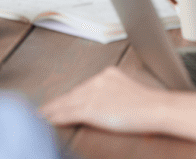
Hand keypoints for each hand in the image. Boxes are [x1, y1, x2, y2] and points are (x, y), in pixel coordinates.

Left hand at [40, 67, 164, 131]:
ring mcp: (94, 93)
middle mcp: (99, 80)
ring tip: (40, 118)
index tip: (57, 103)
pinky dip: (56, 118)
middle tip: (41, 111)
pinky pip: (69, 114)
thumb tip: (103, 104)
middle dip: (56, 104)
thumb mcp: (128, 92)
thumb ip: (113, 94)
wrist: (155, 108)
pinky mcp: (92, 108)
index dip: (68, 98)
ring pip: (67, 103)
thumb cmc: (148, 104)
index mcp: (108, 74)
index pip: (83, 88)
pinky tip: (47, 122)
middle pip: (72, 94)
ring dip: (51, 111)